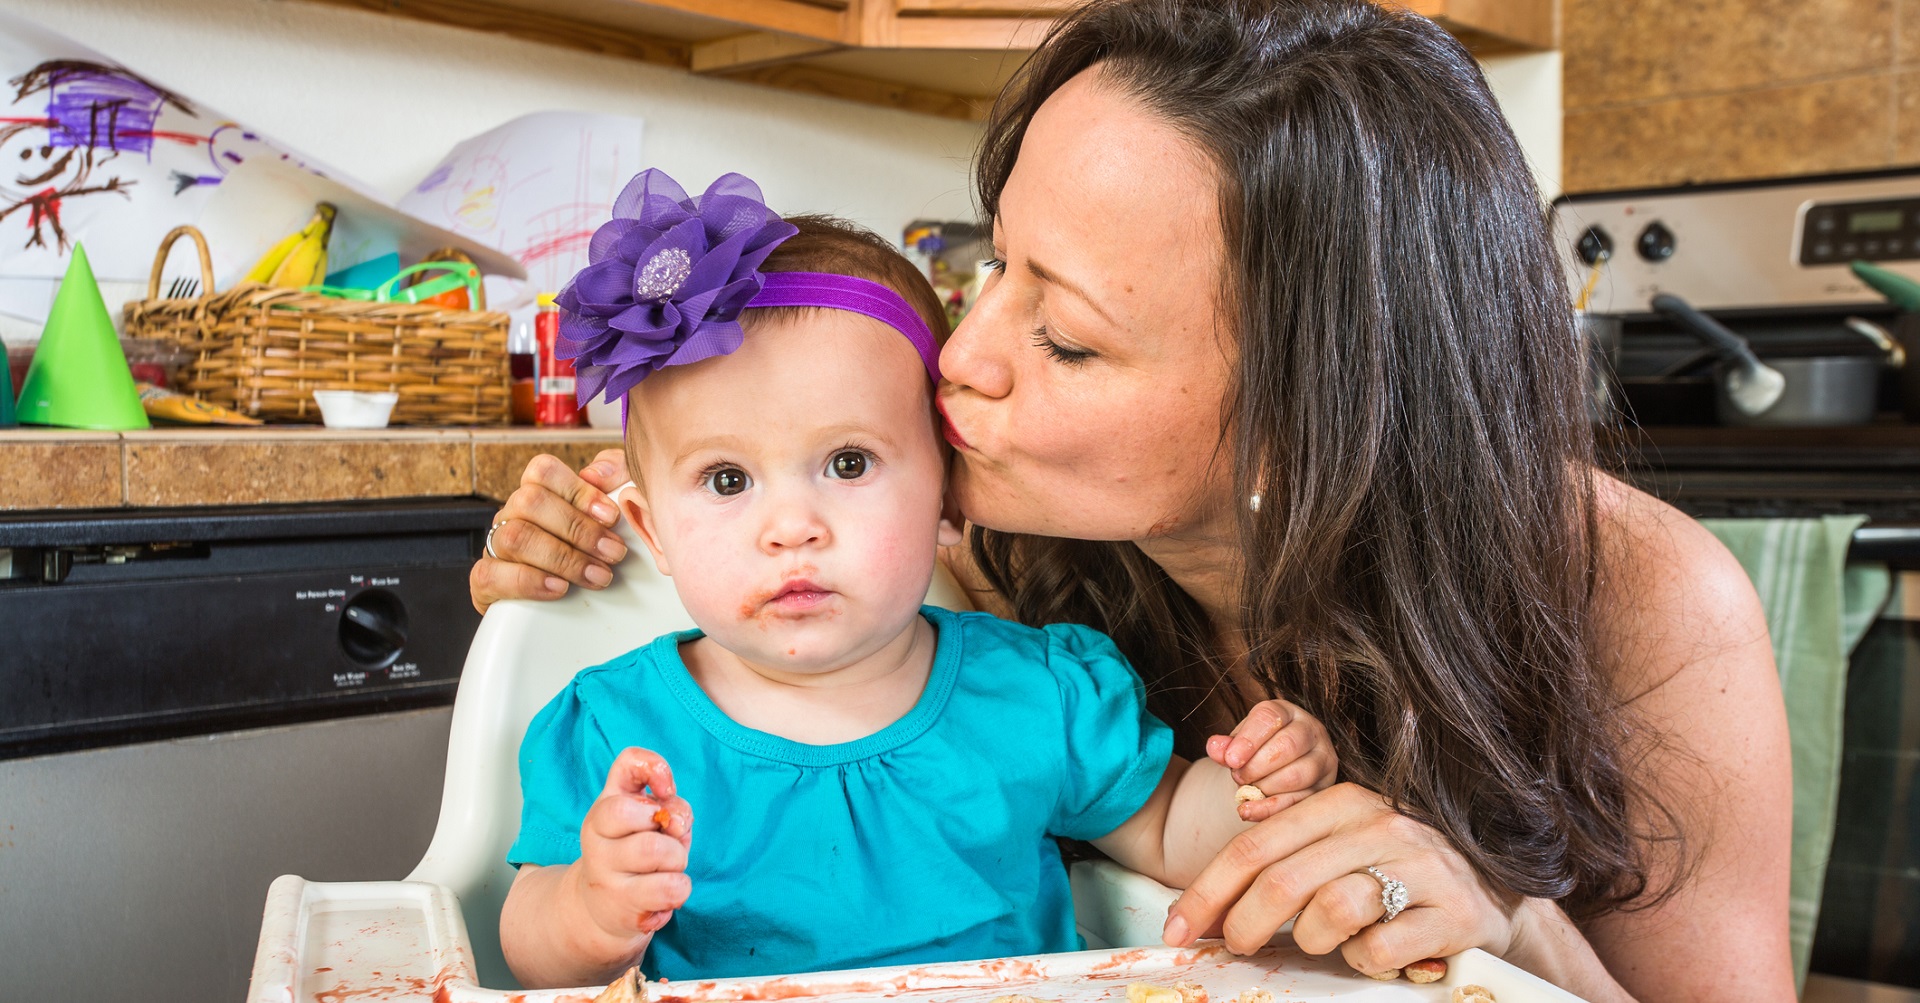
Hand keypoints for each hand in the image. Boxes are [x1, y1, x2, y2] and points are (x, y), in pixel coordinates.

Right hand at [470, 449, 630, 613]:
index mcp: (537, 493)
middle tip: (614, 552)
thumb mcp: (612, 511)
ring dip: (562, 559)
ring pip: (514, 537)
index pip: (543, 471)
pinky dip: (528, 582)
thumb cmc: (592, 550)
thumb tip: (597, 473)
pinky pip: (490, 575)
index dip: (578, 490)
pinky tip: (559, 588)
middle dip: (578, 529)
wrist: (565, 607)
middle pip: (530, 501)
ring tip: (597, 576)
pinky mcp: (485, 581)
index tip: (611, 516)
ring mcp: (495, 547)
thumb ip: (616, 477)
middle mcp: (512, 515)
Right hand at [571, 748, 695, 942]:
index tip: (666, 790)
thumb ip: (670, 807)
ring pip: (658, 850)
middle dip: (672, 828)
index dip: (657, 768)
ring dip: (678, 860)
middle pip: (642, 813)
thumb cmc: (637, 855)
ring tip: (667, 870)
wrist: (603, 908)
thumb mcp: (652, 823)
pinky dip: (680, 889)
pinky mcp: (620, 902)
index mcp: (606, 804)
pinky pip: (670, 888)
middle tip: (668, 842)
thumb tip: (674, 821)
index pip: (628, 763)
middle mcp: (597, 832)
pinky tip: (663, 894)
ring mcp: (604, 868)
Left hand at [1162, 783, 1523, 978]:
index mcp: (1345, 802)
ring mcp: (1420, 868)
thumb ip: (1291, 840)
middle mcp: (1382, 825)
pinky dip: (1365, 960)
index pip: (1255, 847)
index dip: (1207, 891)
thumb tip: (1226, 854)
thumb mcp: (1347, 840)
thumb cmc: (1402, 871)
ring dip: (1315, 940)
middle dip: (1242, 924)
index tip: (1179, 928)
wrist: (1496, 897)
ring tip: (1330, 940)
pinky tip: (1377, 950)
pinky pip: (1378, 949)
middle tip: (1234, 948)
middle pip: (1282, 882)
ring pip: (1330, 912)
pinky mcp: (1451, 914)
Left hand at [1206, 699, 1337, 820]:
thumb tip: (1215, 747)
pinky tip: (1250, 811)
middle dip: (1256, 766)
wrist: (1276, 770)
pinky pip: (1300, 801)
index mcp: (1287, 712)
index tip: (1230, 759)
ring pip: (1297, 775)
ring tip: (1247, 790)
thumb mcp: (1240, 743)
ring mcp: (1323, 760)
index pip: (1270, 717)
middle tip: (1238, 776)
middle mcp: (1311, 731)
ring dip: (1265, 787)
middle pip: (1288, 745)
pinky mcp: (1324, 788)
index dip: (1248, 740)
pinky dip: (1271, 809)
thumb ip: (1227, 746)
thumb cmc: (1257, 751)